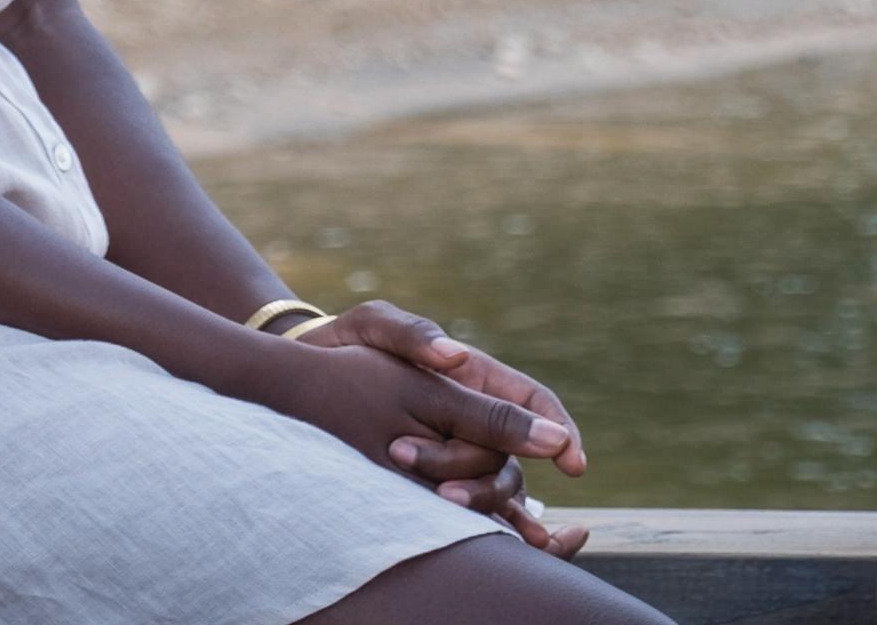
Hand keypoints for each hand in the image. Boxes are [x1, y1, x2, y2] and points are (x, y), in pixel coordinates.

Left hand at [304, 301, 591, 556]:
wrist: (305, 374)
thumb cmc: (345, 343)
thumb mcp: (375, 326)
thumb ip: (413, 335)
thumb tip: (454, 356)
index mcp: (471, 376)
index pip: (531, 401)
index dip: (558, 429)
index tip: (570, 461)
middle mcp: (470, 414)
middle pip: (509, 454)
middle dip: (493, 478)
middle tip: (449, 492)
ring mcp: (452, 447)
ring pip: (493, 485)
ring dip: (479, 503)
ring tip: (441, 507)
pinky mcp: (429, 476)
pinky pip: (469, 505)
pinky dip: (488, 528)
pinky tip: (498, 549)